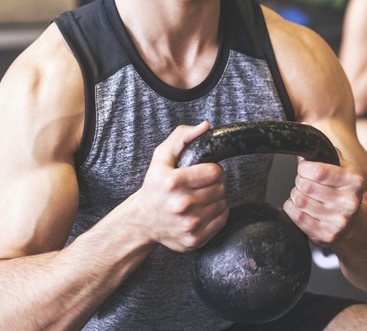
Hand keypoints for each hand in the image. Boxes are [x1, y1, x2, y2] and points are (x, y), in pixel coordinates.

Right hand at [135, 121, 227, 251]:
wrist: (143, 221)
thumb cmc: (155, 187)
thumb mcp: (161, 157)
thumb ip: (183, 137)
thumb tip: (205, 127)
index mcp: (173, 182)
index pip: (215, 172)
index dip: (211, 169)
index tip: (203, 172)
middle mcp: (182, 204)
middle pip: (220, 188)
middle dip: (213, 184)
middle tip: (199, 186)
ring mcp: (189, 224)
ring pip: (223, 203)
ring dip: (216, 198)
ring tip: (200, 197)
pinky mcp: (195, 239)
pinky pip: (222, 220)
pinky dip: (216, 213)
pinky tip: (202, 210)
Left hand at [282, 155, 365, 247]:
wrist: (355, 224)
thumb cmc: (344, 193)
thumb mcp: (345, 170)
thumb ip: (328, 154)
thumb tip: (305, 139)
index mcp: (354, 182)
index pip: (319, 171)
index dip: (304, 167)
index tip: (304, 168)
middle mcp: (349, 203)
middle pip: (306, 185)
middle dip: (299, 181)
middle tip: (302, 181)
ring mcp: (338, 221)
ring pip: (300, 200)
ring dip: (295, 195)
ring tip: (303, 194)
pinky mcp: (326, 235)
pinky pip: (297, 216)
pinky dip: (291, 208)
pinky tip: (299, 207)